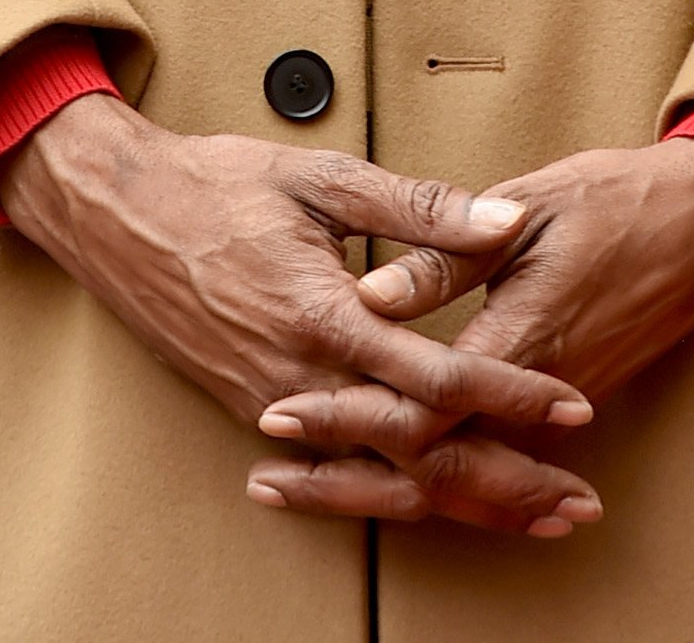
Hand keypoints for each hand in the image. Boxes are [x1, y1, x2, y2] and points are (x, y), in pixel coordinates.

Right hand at [0, 93, 600, 534]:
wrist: (117, 216)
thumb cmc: (215, 185)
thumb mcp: (321, 176)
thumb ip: (418, 206)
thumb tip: (502, 223)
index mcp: (325, 315)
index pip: (439, 378)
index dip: (512, 396)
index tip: (573, 409)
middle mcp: (302, 378)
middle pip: (421, 456)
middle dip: (506, 483)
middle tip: (577, 504)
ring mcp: (276, 405)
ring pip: (383, 481)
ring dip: (463, 503)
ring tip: (530, 516)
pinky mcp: (254, 412)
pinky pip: (338, 473)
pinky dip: (394, 498)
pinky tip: (433, 508)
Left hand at [246, 139, 693, 525]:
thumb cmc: (622, 199)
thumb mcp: (534, 205)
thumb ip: (449, 250)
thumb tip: (374, 290)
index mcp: (522, 331)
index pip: (419, 404)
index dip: (346, 414)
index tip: (285, 413)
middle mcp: (539, 385)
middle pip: (432, 459)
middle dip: (347, 471)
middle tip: (274, 477)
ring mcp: (557, 403)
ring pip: (462, 472)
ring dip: (384, 486)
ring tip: (308, 490)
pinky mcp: (568, 402)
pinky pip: (493, 457)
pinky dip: (439, 480)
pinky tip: (396, 483)